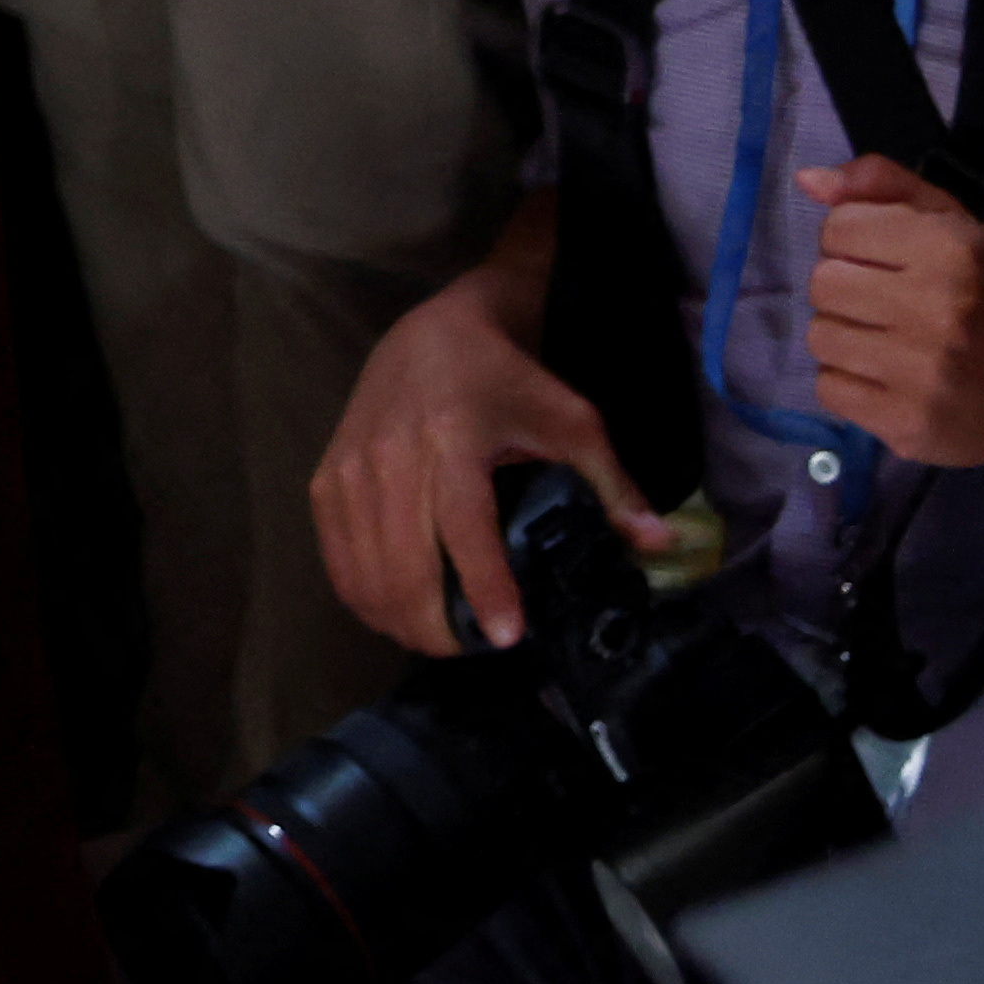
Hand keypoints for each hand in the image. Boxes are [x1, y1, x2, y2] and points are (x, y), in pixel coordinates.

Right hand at [309, 263, 631, 653]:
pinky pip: (337, 561)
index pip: (464, 527)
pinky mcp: (326, 480)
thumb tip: (657, 545)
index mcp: (454, 439)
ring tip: (440, 639)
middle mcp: (391, 457)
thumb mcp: (573, 421)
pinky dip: (363, 598)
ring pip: (364, 574)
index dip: (484, 587)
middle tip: (477, 650)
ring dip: (400, 622)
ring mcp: (350, 471)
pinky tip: (396, 612)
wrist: (434, 333)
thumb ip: (612, 484)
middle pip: (403, 567)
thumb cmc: (509, 380)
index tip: (506, 638)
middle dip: (439, 629)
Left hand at [792, 155, 983, 476]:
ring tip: (887, 341)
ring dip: (844, 336)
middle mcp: (935, 310)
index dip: (853, 241)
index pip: (838, 228)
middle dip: (847, 289)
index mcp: (949, 250)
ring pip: (820, 337)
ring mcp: (921, 373)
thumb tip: (808, 180)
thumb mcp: (956, 225)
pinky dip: (849, 382)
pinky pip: (828, 389)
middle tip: (886, 304)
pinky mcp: (907, 423)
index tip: (885, 261)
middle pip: (823, 283)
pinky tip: (888, 377)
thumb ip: (883, 185)